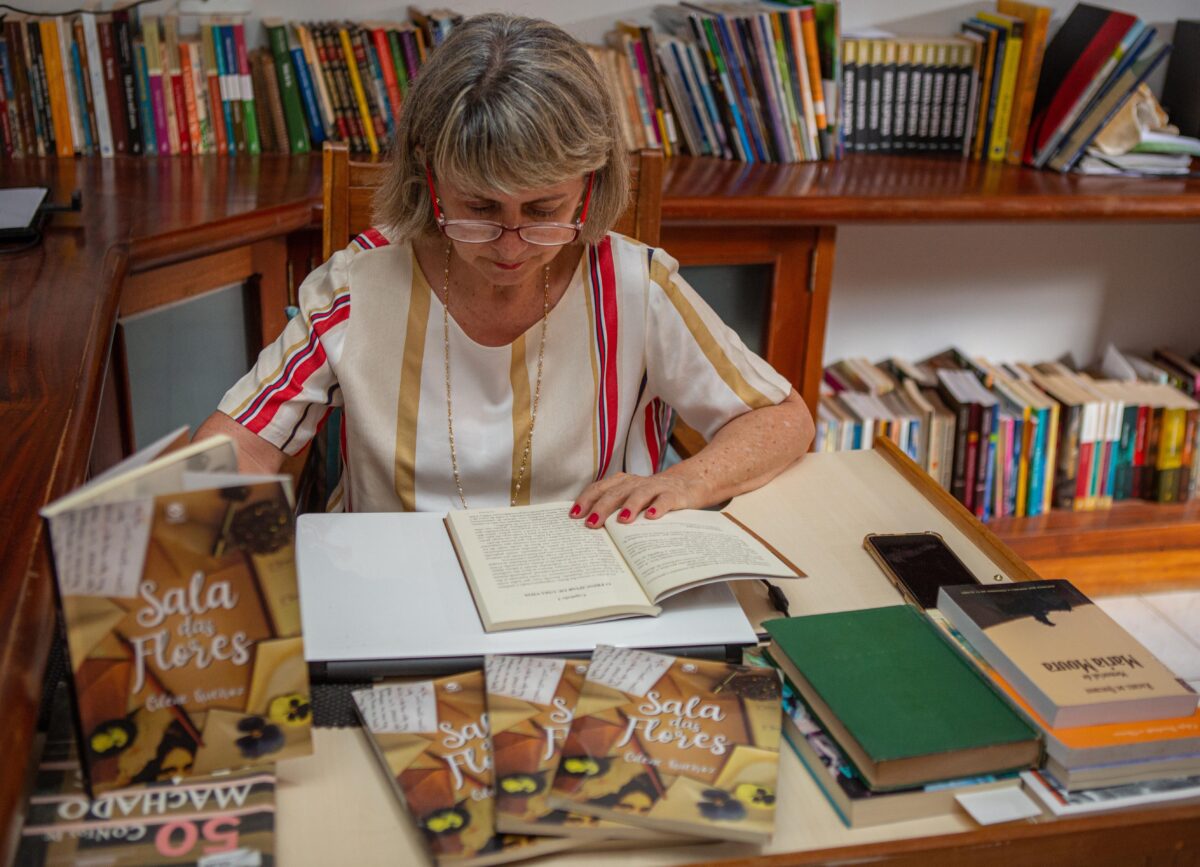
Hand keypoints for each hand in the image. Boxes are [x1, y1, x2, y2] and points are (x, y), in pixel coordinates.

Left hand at [569, 472, 705, 528]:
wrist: (689, 483)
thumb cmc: (653, 496)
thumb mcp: (632, 499)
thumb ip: (615, 509)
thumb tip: (591, 531)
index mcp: (622, 483)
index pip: (599, 488)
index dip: (586, 500)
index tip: (573, 515)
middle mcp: (636, 483)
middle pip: (615, 493)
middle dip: (602, 507)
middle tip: (591, 523)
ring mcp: (655, 487)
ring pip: (639, 493)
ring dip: (629, 506)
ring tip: (621, 520)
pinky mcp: (673, 494)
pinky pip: (664, 500)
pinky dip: (658, 507)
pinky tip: (651, 517)